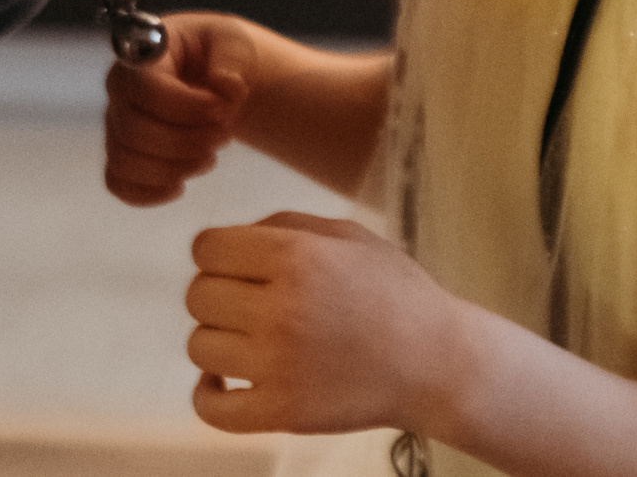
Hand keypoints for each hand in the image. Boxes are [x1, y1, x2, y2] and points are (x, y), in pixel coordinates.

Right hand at [103, 11, 256, 205]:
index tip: (221, 109)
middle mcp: (120, 90)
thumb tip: (225, 83)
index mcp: (143, 56)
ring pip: (124, 161)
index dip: (185, 107)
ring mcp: (116, 124)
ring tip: (209, 157)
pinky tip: (180, 185)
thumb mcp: (233, 43)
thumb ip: (231, 59)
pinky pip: (118, 183)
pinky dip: (148, 192)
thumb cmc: (219, 56)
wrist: (215, 78)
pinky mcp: (121, 154)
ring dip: (172, 168)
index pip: (145, 87)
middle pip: (133, 130)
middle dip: (186, 141)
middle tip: (223, 135)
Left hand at [184, 211, 458, 436]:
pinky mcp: (283, 412)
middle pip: (198, 296)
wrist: (439, 363)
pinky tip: (223, 379)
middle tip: (252, 303)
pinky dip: (207, 393)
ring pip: (199, 346)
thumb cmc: (393, 293)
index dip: (218, 254)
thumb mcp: (348, 235)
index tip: (239, 266)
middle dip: (219, 294)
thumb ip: (282, 225)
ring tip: (253, 339)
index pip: (206, 248)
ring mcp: (279, 365)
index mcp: (296, 256)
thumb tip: (223, 242)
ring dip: (219, 340)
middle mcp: (281, 308)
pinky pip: (210, 407)